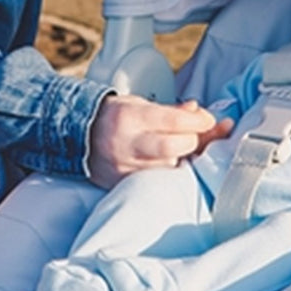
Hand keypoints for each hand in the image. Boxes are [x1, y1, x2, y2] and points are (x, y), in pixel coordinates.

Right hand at [87, 95, 234, 189]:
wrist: (79, 135)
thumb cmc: (116, 117)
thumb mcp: (139, 105)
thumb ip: (170, 111)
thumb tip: (198, 112)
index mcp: (130, 117)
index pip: (173, 120)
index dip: (198, 120)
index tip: (210, 119)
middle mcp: (126, 144)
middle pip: (173, 147)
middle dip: (193, 140)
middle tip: (195, 136)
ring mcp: (125, 168)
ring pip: (169, 169)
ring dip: (185, 160)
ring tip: (187, 151)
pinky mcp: (124, 185)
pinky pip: (157, 182)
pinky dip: (171, 174)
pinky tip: (175, 165)